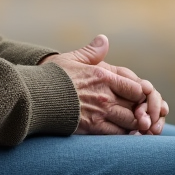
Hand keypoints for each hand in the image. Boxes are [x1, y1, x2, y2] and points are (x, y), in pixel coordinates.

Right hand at [42, 35, 168, 135]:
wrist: (33, 97)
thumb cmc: (51, 77)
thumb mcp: (72, 58)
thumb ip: (91, 52)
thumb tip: (104, 39)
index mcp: (103, 77)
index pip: (137, 88)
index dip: (141, 94)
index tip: (137, 97)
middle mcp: (105, 96)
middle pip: (136, 107)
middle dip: (141, 111)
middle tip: (140, 114)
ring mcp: (99, 113)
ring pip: (130, 123)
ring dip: (134, 125)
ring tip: (132, 125)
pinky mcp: (91, 128)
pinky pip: (116, 135)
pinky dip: (123, 136)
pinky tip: (121, 134)